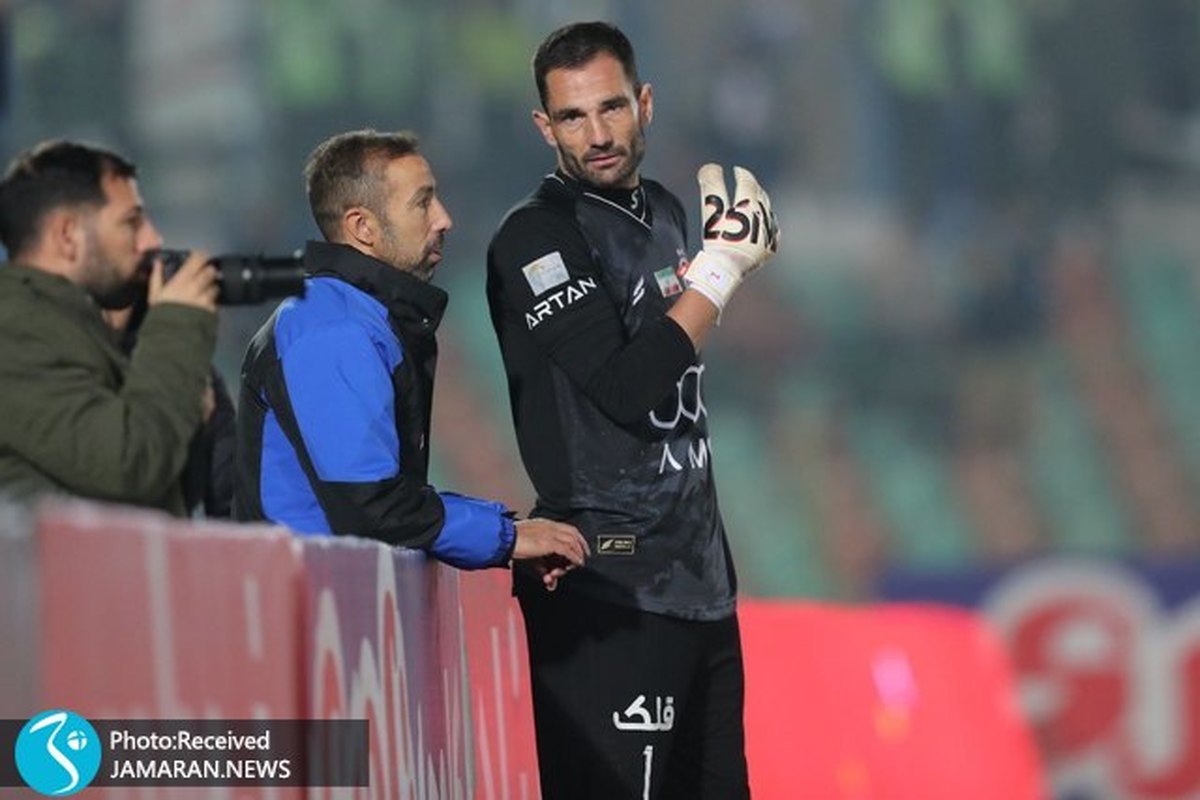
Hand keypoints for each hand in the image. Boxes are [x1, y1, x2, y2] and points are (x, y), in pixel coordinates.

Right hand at [149, 249, 218, 311]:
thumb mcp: (155, 295)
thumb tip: (157, 262)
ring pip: (216, 287)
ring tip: (203, 294)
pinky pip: (216, 302)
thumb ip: (156, 277)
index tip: (200, 256)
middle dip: (209, 271)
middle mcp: (198, 286)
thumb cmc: (161, 313)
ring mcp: (207, 298)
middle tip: (203, 275)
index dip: (201, 255)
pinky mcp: (213, 310)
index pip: (198, 260)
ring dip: (212, 288)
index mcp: (183, 280)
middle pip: (211, 271)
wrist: (173, 335)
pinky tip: (204, 306)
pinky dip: (212, 302)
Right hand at [512, 518, 589, 590]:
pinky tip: (577, 563)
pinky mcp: (551, 542)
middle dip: (581, 545)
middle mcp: (550, 526)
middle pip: (573, 533)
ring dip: (577, 554)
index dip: (575, 538)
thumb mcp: (529, 557)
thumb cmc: (511, 545)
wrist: (505, 540)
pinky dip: (574, 558)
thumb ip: (541, 568)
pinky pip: (568, 550)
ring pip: (572, 542)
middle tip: (584, 557)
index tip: (579, 548)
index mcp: (544, 524)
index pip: (565, 528)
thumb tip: (549, 581)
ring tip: (578, 564)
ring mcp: (551, 533)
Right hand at [682, 164, 779, 312]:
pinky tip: (762, 224)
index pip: (748, 182)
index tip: (736, 171)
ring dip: (760, 204)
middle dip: (752, 187)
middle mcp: (764, 216)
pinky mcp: (770, 248)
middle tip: (744, 183)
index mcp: (751, 204)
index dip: (742, 174)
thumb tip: (711, 166)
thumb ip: (711, 184)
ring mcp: (769, 233)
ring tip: (752, 202)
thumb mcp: (711, 208)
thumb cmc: (716, 238)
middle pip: (760, 195)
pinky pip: (772, 230)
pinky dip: (767, 224)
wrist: (725, 270)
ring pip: (768, 211)